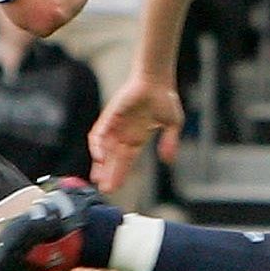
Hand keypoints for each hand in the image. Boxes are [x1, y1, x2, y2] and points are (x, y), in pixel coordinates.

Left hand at [89, 75, 182, 191]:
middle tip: (105, 190)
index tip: (116, 187)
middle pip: (113, 159)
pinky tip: (98, 157)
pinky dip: (97, 145)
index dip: (120, 173)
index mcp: (137, 137)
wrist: (157, 80)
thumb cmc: (165, 98)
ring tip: (99, 179)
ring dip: (101, 164)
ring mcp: (115, 125)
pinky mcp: (110, 116)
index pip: (126, 160)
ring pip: (104, 149)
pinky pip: (98, 133)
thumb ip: (170, 142)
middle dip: (109, 174)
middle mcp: (124, 133)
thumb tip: (168, 161)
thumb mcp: (172, 124)